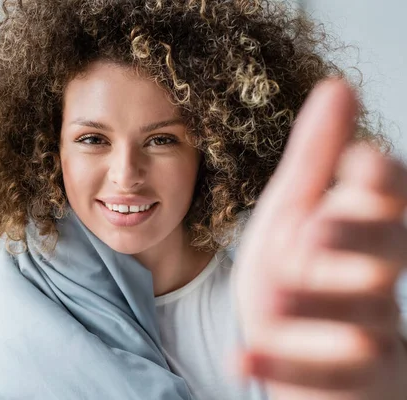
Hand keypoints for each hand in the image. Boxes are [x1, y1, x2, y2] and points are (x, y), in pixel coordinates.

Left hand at [231, 78, 406, 399]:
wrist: (296, 347)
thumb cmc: (300, 272)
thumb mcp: (297, 211)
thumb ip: (318, 156)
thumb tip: (338, 85)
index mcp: (357, 232)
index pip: (384, 200)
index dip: (378, 182)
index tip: (361, 160)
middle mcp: (372, 279)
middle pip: (386, 255)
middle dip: (357, 239)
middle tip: (315, 232)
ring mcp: (366, 334)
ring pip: (361, 320)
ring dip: (317, 307)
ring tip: (274, 301)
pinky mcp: (345, 382)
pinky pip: (321, 378)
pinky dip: (279, 364)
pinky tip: (240, 358)